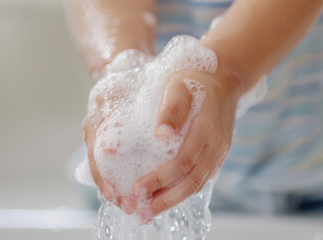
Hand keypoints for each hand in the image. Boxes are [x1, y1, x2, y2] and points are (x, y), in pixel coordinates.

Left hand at [130, 69, 239, 221]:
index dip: (160, 179)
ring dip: (174, 200)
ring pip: (197, 183)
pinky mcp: (217, 153)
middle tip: (142, 215)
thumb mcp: (178, 85)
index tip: (137, 190)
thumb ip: (171, 108)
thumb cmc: (195, 79)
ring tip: (151, 212)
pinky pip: (201, 177)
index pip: (182, 162)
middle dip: (166, 200)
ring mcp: (219, 151)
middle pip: (192, 181)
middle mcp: (215, 145)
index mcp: (205, 129)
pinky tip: (166, 195)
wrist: (225, 77)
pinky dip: (183, 190)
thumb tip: (161, 134)